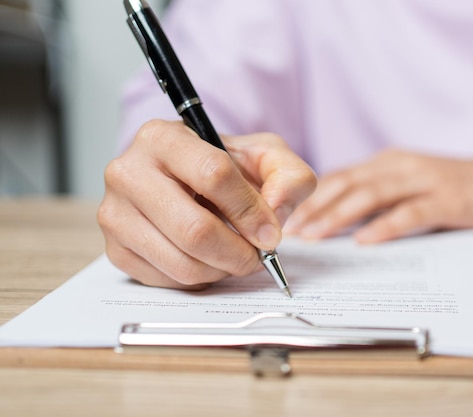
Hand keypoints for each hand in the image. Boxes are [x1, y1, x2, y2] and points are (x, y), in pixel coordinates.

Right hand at [98, 120, 315, 288]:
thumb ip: (288, 176)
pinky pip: (165, 280)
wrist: (183, 179)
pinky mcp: (114, 249)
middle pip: (194, 228)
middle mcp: (128, 172)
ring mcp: (114, 212)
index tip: (270, 233)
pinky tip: (208, 260)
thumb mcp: (264, 156)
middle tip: (256, 257)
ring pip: (180, 261)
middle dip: (237, 252)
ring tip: (234, 256)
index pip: (212, 175)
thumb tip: (274, 217)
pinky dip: (198, 279)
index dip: (249, 211)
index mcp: (162, 138)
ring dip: (221, 270)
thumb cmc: (222, 166)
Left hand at [284, 149, 472, 242]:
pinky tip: (365, 241)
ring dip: (338, 216)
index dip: (310, 197)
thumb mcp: (412, 185)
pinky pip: (410, 213)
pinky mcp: (447, 198)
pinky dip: (385, 226)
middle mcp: (401, 166)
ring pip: (371, 195)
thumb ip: (379, 197)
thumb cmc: (458, 189)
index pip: (339, 178)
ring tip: (314, 234)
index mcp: (388, 163)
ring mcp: (424, 180)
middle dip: (313, 207)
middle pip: (347, 184)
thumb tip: (340, 220)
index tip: (286, 217)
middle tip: (288, 229)